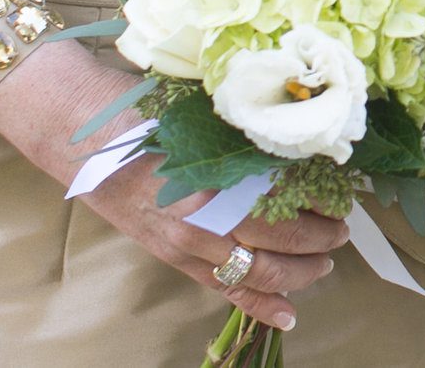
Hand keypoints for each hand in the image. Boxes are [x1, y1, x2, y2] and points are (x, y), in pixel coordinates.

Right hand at [0, 41, 352, 329]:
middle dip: (318, 242)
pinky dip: (258, 305)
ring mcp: (183, 245)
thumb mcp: (201, 111)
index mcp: (208, 178)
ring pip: (255, 274)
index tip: (345, 198)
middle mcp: (197, 220)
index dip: (319, 206)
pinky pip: (222, 290)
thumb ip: (246, 133)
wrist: (80, 129)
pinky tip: (289, 314)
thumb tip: (303, 136)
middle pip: (275, 245)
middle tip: (342, 230)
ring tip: (324, 261)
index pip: (280, 204)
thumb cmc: (143, 109)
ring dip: (298, 273)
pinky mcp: (172, 258)